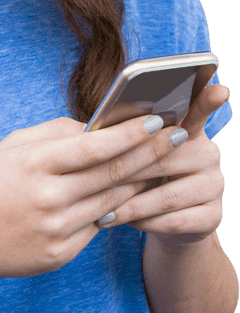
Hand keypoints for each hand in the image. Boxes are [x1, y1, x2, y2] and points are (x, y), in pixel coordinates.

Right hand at [0, 112, 189, 287]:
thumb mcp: (10, 148)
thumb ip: (53, 132)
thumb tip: (96, 125)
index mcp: (35, 165)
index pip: (94, 147)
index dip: (131, 133)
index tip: (158, 120)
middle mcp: (48, 198)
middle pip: (113, 174)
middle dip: (151, 153)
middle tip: (178, 138)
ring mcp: (56, 229)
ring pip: (114, 201)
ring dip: (143, 182)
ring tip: (164, 164)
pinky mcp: (61, 253)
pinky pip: (99, 226)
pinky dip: (119, 209)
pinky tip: (133, 195)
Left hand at [110, 84, 229, 246]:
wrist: (169, 223)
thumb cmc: (145, 180)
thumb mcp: (137, 157)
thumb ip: (130, 142)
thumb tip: (95, 134)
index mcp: (190, 132)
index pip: (199, 111)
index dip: (208, 100)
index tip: (218, 89)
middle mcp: (209, 154)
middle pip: (164, 160)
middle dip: (125, 174)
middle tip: (93, 183)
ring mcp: (215, 185)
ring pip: (166, 196)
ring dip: (131, 206)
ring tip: (103, 212)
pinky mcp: (213, 216)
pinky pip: (174, 221)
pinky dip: (145, 223)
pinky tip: (125, 222)